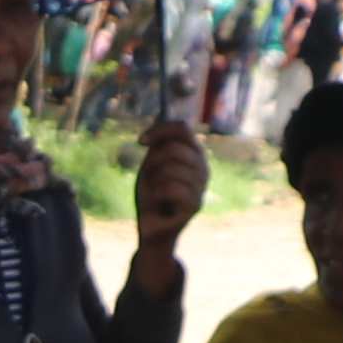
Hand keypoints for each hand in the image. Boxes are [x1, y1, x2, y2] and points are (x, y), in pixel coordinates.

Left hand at [130, 115, 209, 259]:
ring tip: (155, 192)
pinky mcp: (195, 205)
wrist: (151, 228)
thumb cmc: (151, 196)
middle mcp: (203, 168)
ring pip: (173, 168)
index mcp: (193, 154)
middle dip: (154, 161)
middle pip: (177, 147)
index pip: (183, 128)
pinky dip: (158, 193)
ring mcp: (202, 187)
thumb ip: (159, 144)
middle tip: (149, 177)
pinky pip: (173, 188)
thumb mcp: (151, 165)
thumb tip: (162, 114)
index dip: (160, 130)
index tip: (140, 141)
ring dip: (154, 180)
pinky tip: (159, 202)